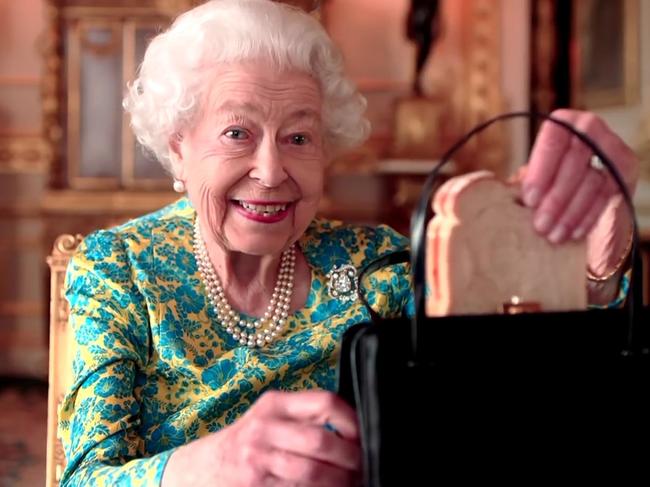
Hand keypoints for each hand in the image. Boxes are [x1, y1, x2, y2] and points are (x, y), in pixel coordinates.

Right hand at [162, 390, 360, 485]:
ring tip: (352, 482)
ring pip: (312, 472)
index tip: (363, 436)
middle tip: (363, 465)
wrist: (204, 467)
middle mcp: (265, 427)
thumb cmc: (247, 440)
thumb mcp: (271, 417)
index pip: (324, 402)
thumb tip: (353, 429)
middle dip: (350, 457)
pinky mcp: (255, 486)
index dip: (352, 420)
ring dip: (339, 481)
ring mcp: (258, 459)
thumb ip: (305, 416)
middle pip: (321, 440)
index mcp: (275, 404)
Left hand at [521, 109, 638, 294]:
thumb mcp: (533, 178)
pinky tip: (572, 233)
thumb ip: (521, 180)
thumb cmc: (547, 184)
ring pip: (592, 181)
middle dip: (556, 198)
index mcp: (563, 123)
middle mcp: (590, 128)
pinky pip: (607, 195)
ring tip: (552, 235)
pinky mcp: (626, 169)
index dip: (541, 170)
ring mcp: (612, 147)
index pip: (554, 138)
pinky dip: (588, 216)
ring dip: (570, 212)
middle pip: (575, 162)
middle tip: (539, 225)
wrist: (583, 193)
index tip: (529, 199)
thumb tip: (489, 190)